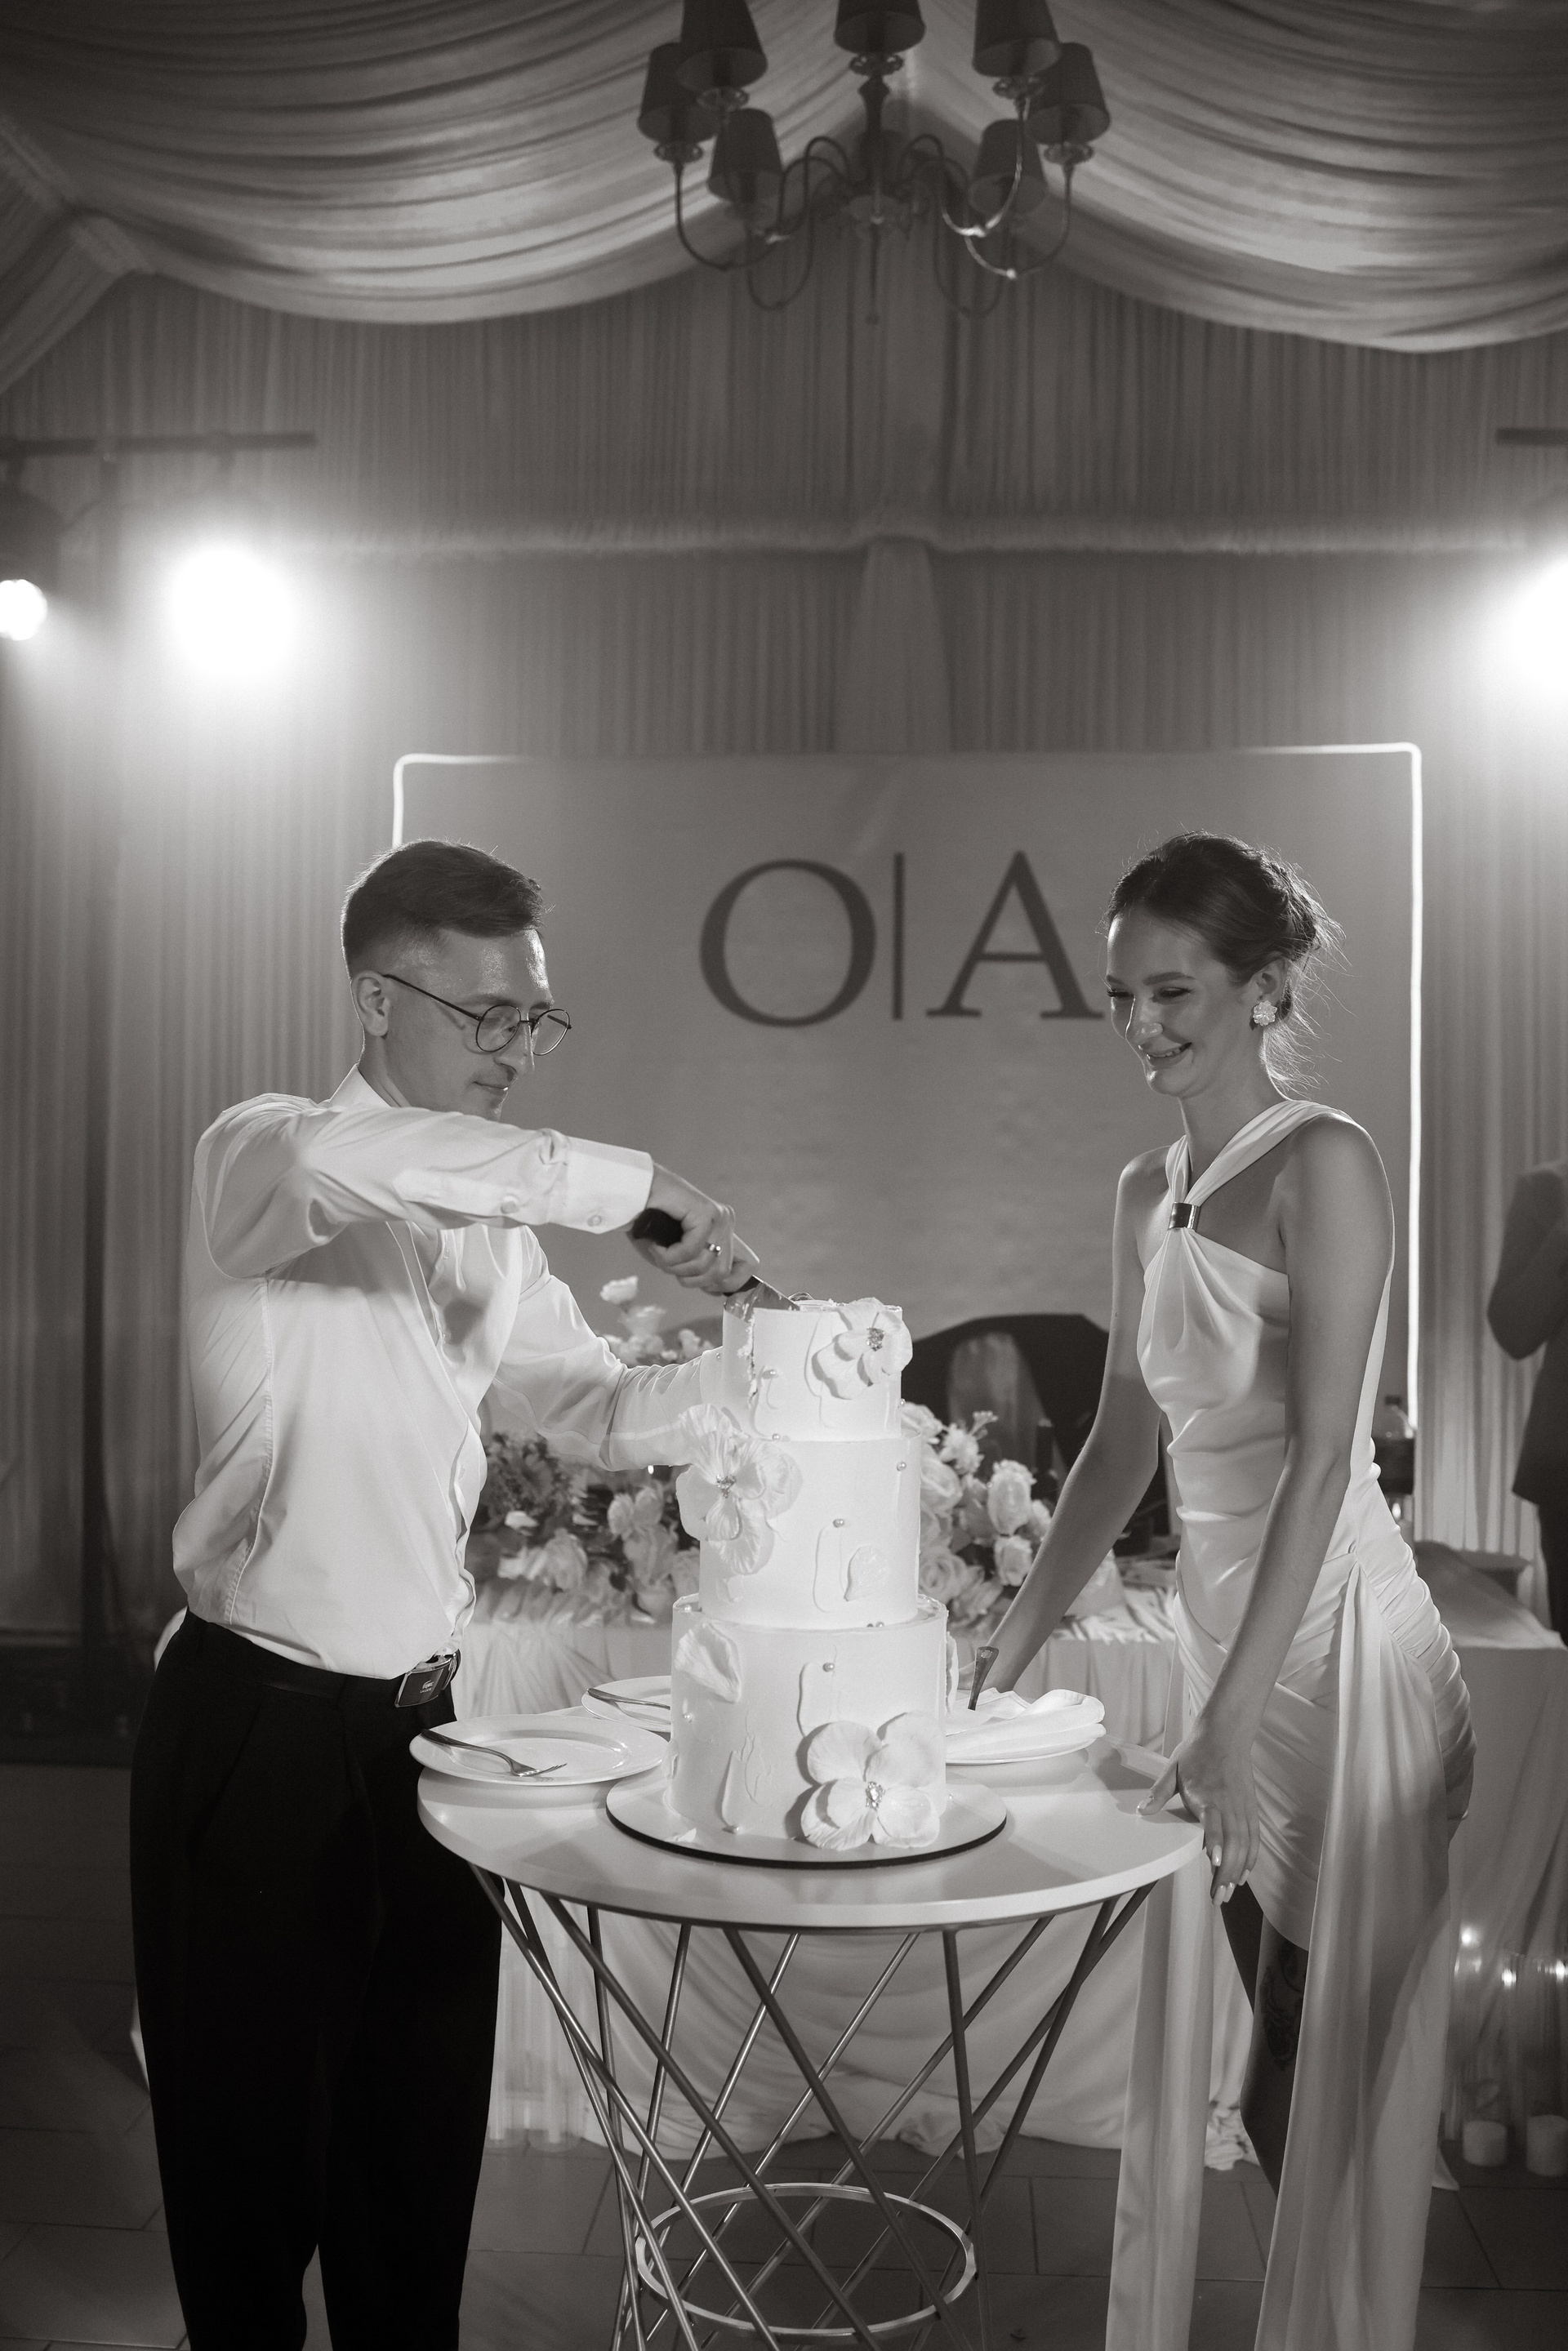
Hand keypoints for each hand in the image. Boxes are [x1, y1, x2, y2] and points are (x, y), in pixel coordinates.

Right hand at [635, 1166, 760, 1295]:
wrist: (630, 1193)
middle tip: (668, 1263)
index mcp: (723, 1231)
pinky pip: (691, 1250)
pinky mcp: (706, 1212)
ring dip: (674, 1267)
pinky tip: (656, 1244)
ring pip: (705, 1265)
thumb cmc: (648, 1223)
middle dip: (690, 1278)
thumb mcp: (678, 1256)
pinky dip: (668, 1255)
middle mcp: (725, 1222)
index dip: (727, 1284)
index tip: (702, 1285)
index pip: (748, 1265)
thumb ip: (698, 1269)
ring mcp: (718, 1216)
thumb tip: (716, 1289)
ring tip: (659, 1251)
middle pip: (722, 1273)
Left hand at [1138, 1716, 1258, 1903]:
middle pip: (1233, 1841)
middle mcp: (1229, 1803)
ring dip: (1238, 1870)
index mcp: (1208, 1794)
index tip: (1215, 1861)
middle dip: (1227, 1871)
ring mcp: (1242, 1807)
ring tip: (1229, 1892)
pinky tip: (1245, 1873)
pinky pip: (1253, 1836)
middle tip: (1218, 1897)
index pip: (1215, 1821)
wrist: (1226, 1733)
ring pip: (1245, 1843)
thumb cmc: (1197, 1751)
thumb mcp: (1173, 1768)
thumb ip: (1159, 1792)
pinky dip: (1251, 1856)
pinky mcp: (1251, 1807)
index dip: (1216, 1841)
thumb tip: (1141, 1810)